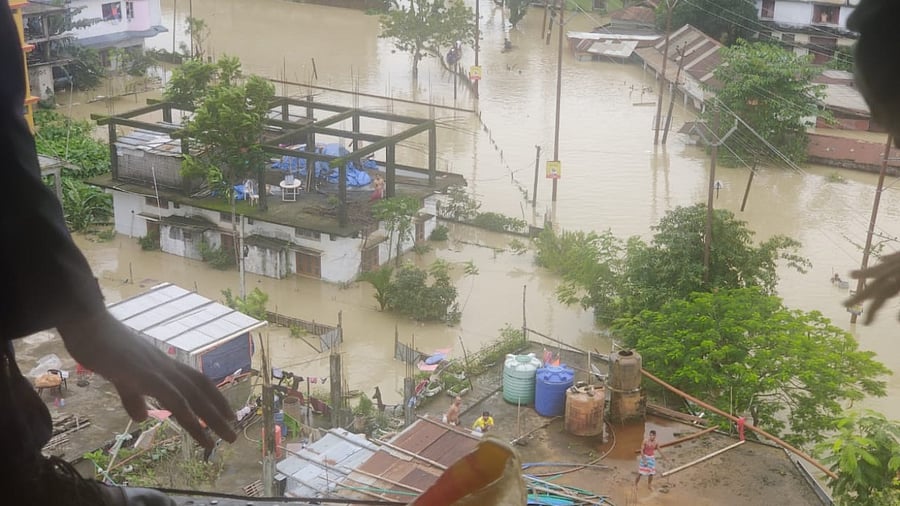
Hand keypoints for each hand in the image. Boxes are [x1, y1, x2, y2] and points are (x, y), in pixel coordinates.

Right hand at [58, 310, 236, 448]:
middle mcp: (167, 367)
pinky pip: (171, 396)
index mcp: (163, 366)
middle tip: (234, 434)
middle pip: (200, 391)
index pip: (197, 382)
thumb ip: (133, 397)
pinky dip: (186, 412)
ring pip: (192, 396)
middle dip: (218, 413)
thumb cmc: (102, 348)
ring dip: (210, 418)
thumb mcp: (120, 378)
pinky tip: (195, 425)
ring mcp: (157, 369)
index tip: (228, 414)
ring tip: (225, 438)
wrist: (88, 325)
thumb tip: (143, 417)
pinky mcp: (144, 374)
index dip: (214, 397)